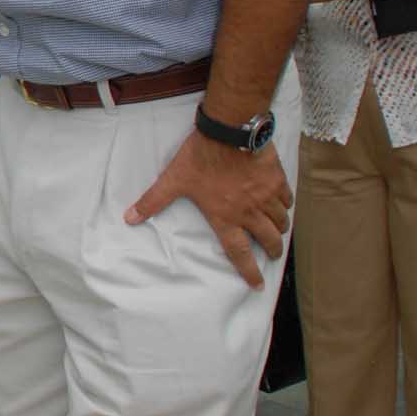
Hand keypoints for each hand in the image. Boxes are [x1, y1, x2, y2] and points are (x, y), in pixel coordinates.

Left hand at [125, 132, 290, 288]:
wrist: (228, 131)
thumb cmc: (200, 158)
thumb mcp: (173, 180)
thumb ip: (153, 201)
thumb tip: (129, 218)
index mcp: (225, 216)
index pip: (239, 252)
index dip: (248, 271)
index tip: (257, 284)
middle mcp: (249, 211)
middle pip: (269, 239)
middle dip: (273, 251)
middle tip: (273, 254)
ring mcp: (266, 196)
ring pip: (281, 220)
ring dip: (280, 228)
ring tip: (278, 229)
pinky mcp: (277, 180)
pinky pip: (287, 198)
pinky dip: (286, 204)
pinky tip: (282, 203)